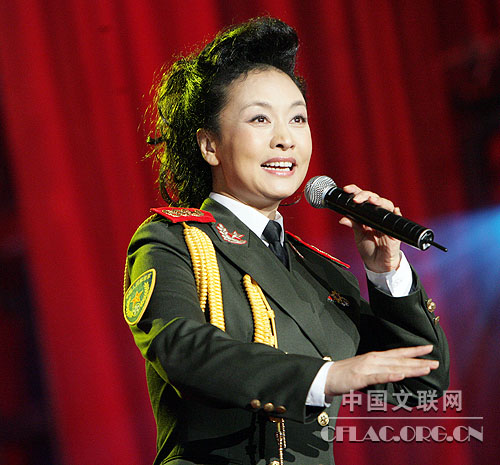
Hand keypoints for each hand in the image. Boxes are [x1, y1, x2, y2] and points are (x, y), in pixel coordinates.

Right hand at [324, 345, 438, 395]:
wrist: (327, 376)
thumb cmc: (345, 374)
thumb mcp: (365, 370)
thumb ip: (380, 370)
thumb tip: (396, 373)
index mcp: (375, 357)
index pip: (398, 353)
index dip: (414, 350)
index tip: (429, 348)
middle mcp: (374, 359)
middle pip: (400, 360)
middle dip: (418, 361)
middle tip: (436, 362)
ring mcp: (367, 368)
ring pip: (393, 368)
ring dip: (410, 368)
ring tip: (425, 369)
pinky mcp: (360, 377)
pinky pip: (378, 377)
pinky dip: (390, 376)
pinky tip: (400, 376)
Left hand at [339, 184, 401, 271]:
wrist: (377, 263)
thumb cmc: (368, 247)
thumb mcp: (358, 235)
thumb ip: (353, 224)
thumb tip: (343, 218)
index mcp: (367, 213)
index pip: (362, 197)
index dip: (355, 191)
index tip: (347, 189)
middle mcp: (377, 214)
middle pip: (374, 198)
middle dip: (365, 195)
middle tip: (356, 199)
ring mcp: (386, 220)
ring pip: (386, 205)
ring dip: (379, 201)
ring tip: (372, 201)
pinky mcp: (394, 229)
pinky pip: (397, 219)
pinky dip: (396, 214)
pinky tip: (394, 211)